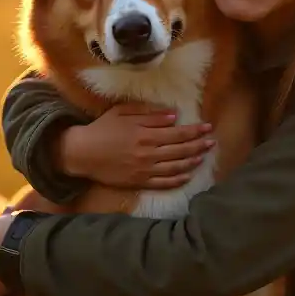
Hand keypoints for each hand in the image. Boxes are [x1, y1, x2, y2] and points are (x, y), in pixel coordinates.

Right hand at [57, 104, 213, 189]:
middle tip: (212, 142)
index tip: (208, 127)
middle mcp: (148, 153)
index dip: (195, 130)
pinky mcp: (139, 182)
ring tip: (204, 156)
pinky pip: (163, 183)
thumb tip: (173, 115)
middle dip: (199, 145)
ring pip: (176, 167)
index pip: (178, 133)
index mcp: (145, 134)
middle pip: (181, 150)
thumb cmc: (102, 129)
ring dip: (193, 161)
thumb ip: (149, 113)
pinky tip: (188, 175)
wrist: (82, 153)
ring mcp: (144, 170)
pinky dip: (178, 180)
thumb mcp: (122, 112)